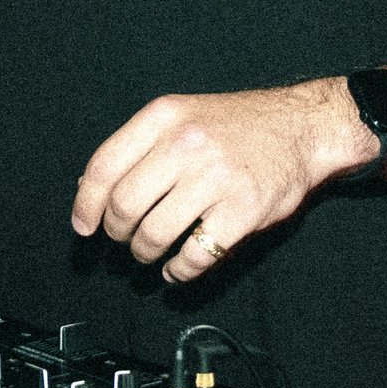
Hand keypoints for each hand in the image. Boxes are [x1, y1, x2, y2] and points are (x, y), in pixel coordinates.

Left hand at [70, 82, 369, 284]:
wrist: (302, 128)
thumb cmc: (238, 126)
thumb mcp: (183, 117)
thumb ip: (140, 147)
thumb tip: (92, 191)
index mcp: (164, 117)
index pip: (105, 165)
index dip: (87, 204)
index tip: (84, 227)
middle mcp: (186, 143)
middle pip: (125, 204)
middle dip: (118, 233)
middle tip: (125, 240)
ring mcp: (215, 177)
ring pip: (154, 233)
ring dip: (145, 253)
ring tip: (151, 253)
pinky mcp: (242, 210)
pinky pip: (194, 255)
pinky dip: (179, 270)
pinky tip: (178, 268)